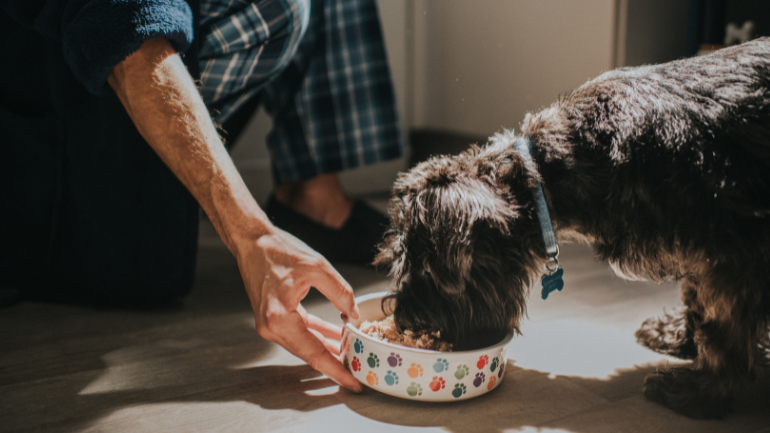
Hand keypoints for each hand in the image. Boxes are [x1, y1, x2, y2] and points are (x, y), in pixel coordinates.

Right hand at [235, 227, 362, 392]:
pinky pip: (300, 333)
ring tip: (353, 352)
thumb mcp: (317, 267)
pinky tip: (336, 336)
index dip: (336, 370)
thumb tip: (353, 315)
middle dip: (336, 362)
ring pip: (305, 345)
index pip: (314, 353)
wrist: (253, 243)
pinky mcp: (273, 319)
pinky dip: (317, 335)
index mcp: (280, 318)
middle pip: (309, 353)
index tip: (354, 384)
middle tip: (360, 369)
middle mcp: (271, 328)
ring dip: (328, 348)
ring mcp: (270, 326)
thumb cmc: (278, 251)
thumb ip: (340, 292)